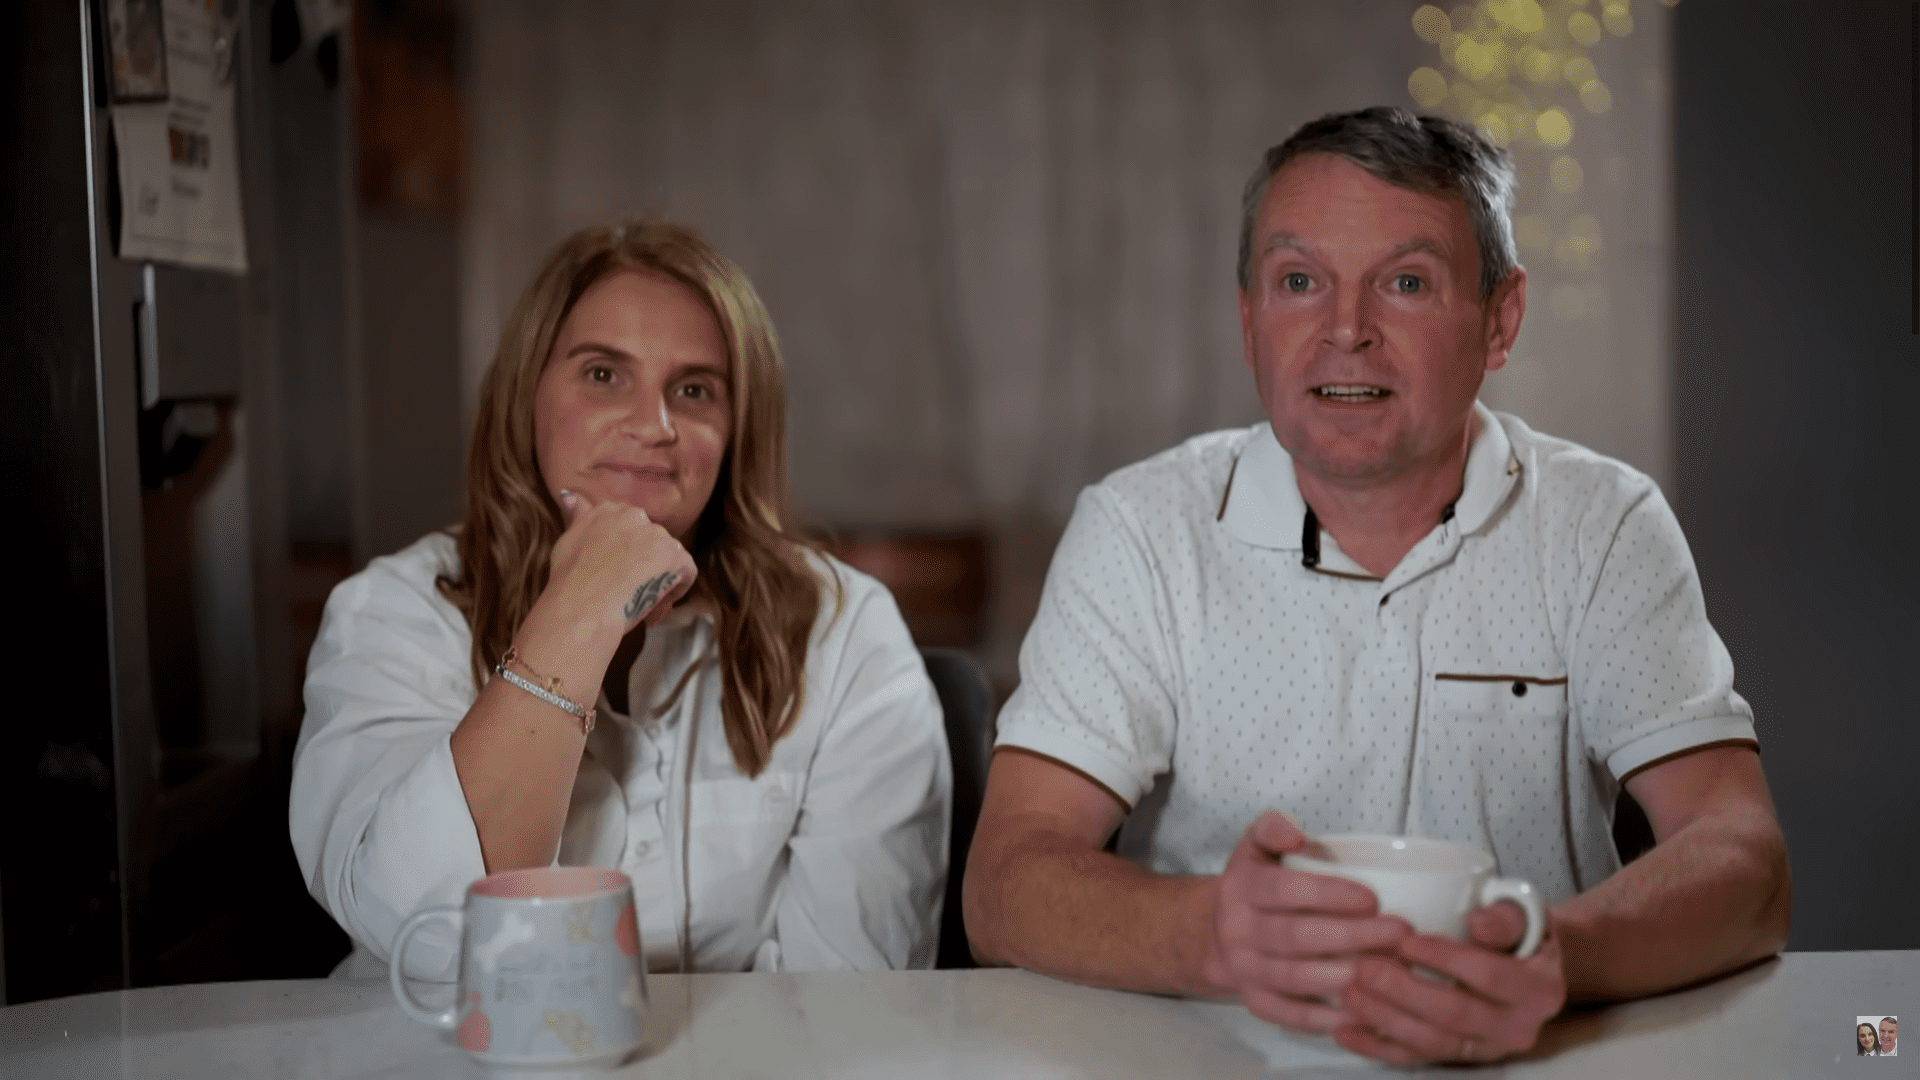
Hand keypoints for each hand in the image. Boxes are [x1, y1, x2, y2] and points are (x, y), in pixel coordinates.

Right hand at [539, 487, 697, 638]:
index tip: (617, 571)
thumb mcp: (566, 540)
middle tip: (628, 589)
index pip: (629, 526)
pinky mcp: (675, 556)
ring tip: (638, 603)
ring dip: (658, 578)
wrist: (581, 607)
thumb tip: (571, 496)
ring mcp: (657, 534)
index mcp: (609, 509)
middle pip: (650, 541)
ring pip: (668, 557)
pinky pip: (686, 573)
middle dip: (643, 564)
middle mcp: (635, 515)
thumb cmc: (569, 581)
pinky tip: (654, 607)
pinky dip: (675, 590)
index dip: (627, 552)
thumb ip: (578, 516)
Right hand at [1202, 812, 1413, 1034]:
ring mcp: (1246, 970)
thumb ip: (1273, 828)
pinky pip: (1292, 1015)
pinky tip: (1362, 1007)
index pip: (1285, 891)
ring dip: (1346, 976)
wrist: (1217, 933)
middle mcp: (1239, 931)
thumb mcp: (1255, 848)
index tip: (1372, 899)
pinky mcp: (1256, 1002)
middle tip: (1398, 933)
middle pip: (1297, 937)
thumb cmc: (1256, 886)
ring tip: (1388, 969)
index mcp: (1242, 888)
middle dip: (1353, 936)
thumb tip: (1296, 833)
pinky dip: (1327, 1017)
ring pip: (1297, 979)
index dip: (1329, 895)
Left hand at [1335, 901, 1566, 1064]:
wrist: (1529, 970)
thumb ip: (1505, 917)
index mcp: (1539, 990)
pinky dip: (1380, 1047)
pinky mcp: (1461, 1060)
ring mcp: (1488, 1049)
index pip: (1487, 975)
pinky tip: (1348, 1032)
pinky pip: (1418, 1059)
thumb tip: (1479, 922)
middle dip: (1405, 993)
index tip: (1405, 941)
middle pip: (1455, 1014)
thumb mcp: (1523, 915)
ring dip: (1386, 1021)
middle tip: (1366, 968)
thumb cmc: (1519, 936)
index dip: (1444, 958)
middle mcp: (1517, 1028)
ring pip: (1433, 1042)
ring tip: (1351, 996)